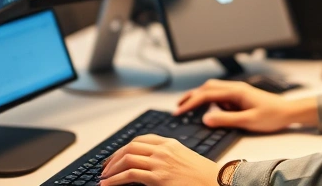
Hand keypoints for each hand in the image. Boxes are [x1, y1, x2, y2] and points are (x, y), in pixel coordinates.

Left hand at [98, 135, 216, 185]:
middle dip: (113, 158)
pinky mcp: (158, 177)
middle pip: (130, 147)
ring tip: (104, 178)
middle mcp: (163, 150)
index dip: (124, 148)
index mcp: (170, 143)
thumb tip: (151, 164)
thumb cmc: (204, 175)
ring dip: (111, 169)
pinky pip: (130, 175)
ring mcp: (160, 162)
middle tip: (104, 168)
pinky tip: (108, 184)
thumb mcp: (185, 158)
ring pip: (127, 159)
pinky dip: (115, 179)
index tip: (115, 156)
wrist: (217, 182)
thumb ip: (168, 156)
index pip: (140, 140)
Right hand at [174, 79, 317, 133]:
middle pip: (206, 87)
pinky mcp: (240, 95)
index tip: (178, 111)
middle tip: (177, 106)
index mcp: (235, 91)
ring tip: (188, 107)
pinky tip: (210, 110)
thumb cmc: (272, 115)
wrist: (288, 111)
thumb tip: (206, 118)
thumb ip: (226, 119)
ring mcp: (237, 90)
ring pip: (213, 89)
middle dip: (190, 96)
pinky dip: (210, 100)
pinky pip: (220, 95)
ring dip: (199, 96)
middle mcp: (235, 87)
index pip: (206, 95)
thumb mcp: (248, 121)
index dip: (190, 102)